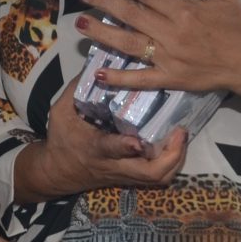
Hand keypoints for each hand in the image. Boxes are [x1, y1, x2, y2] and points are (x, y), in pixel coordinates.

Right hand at [24, 89, 189, 198]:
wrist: (58, 173)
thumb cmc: (61, 140)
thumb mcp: (61, 112)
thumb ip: (77, 89)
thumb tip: (96, 64)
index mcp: (94, 148)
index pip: (110, 149)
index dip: (125, 147)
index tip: (138, 141)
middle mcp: (115, 164)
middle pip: (149, 173)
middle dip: (170, 156)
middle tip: (180, 131)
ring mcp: (127, 174)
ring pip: (158, 177)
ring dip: (176, 159)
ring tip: (182, 134)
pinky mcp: (133, 177)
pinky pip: (158, 175)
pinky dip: (172, 161)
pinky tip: (177, 142)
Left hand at [81, 0, 240, 101]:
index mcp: (185, 11)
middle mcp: (172, 34)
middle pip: (131, 16)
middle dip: (105, 3)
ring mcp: (169, 59)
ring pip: (128, 45)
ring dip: (102, 34)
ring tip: (81, 24)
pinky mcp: (170, 79)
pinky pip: (141, 79)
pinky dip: (119, 78)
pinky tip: (99, 73)